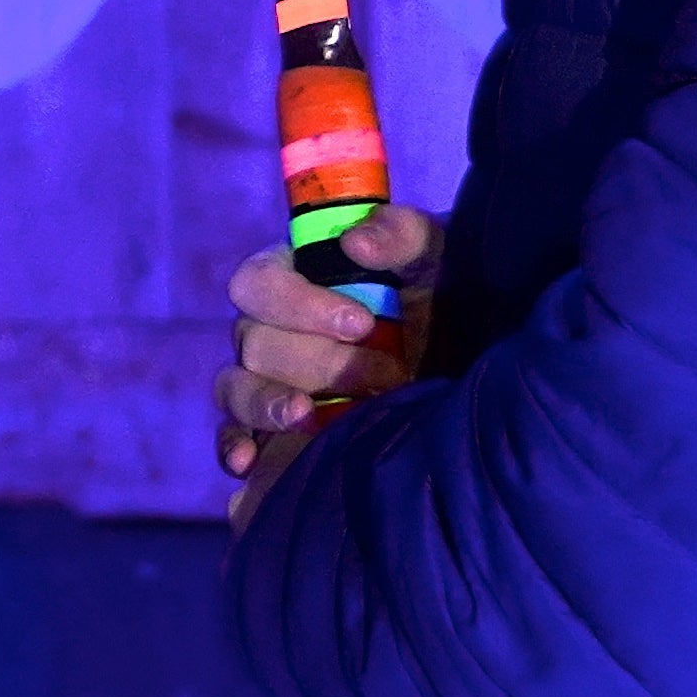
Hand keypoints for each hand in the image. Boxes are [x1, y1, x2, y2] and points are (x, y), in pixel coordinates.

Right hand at [215, 202, 442, 514]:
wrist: (463, 359)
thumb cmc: (440, 294)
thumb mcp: (435, 255)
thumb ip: (402, 234)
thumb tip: (355, 243)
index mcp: (293, 277)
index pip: (258, 283)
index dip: (299, 304)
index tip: (360, 324)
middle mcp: (268, 328)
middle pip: (254, 343)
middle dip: (320, 362)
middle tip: (386, 373)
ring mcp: (264, 380)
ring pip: (236, 389)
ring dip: (269, 403)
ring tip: (310, 417)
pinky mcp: (272, 429)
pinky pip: (232, 437)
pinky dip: (234, 447)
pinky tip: (250, 462)